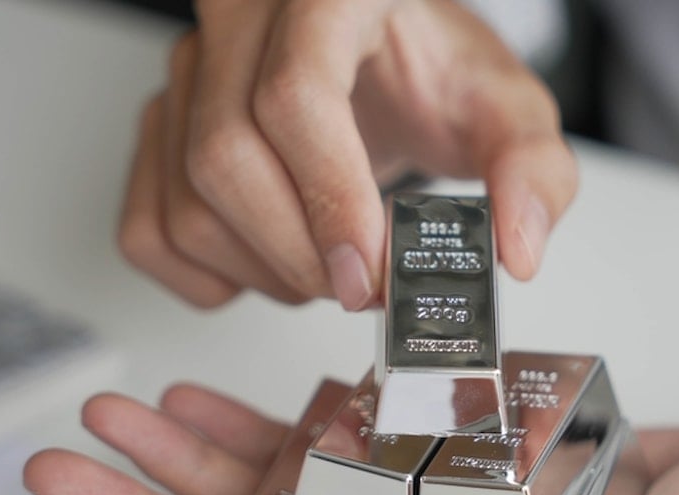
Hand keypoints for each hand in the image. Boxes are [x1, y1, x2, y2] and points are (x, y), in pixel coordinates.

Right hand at [118, 0, 576, 310]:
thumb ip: (533, 170)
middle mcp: (242, 23)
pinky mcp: (160, 125)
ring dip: (261, 271)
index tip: (371, 273)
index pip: (295, 96)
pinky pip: (145, 227)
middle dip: (300, 254)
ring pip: (184, 199)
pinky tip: (268, 265)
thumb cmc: (432, 69)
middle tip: (365, 285)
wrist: (381, 54)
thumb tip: (514, 250)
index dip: (329, 199)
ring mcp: (189, 72)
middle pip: (225, 155)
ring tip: (327, 270)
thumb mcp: (505, 106)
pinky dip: (204, 278)